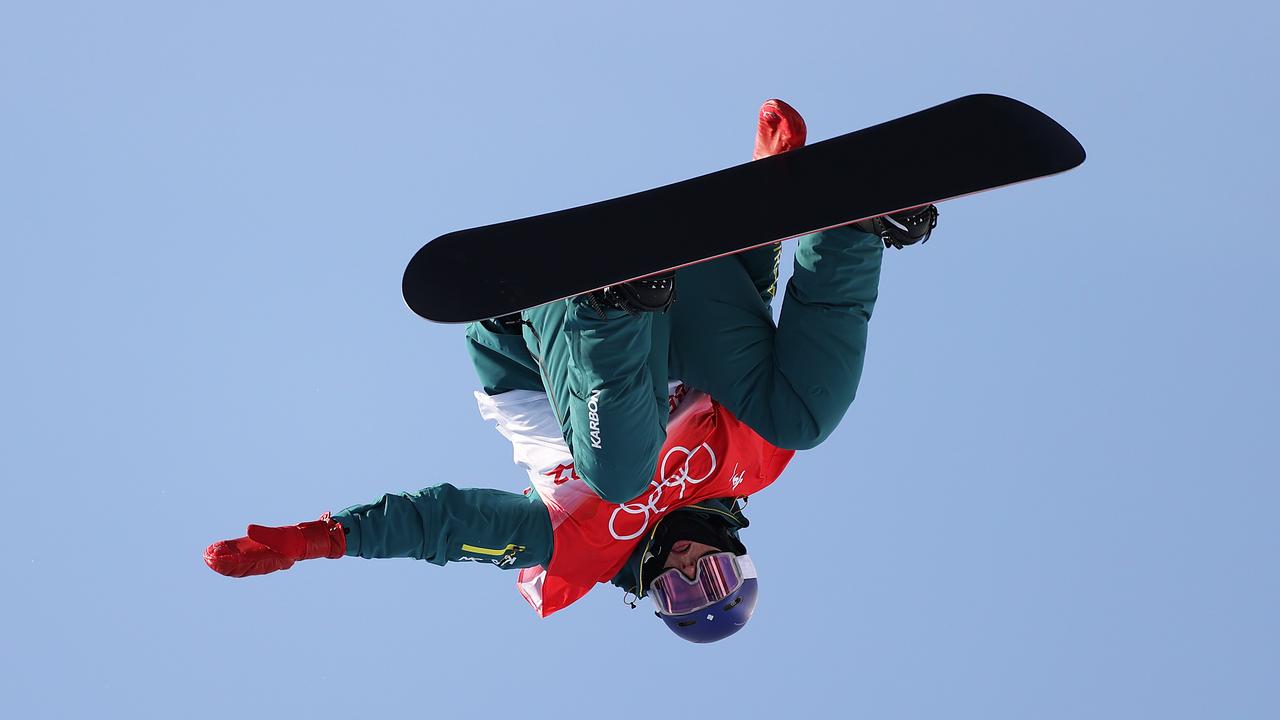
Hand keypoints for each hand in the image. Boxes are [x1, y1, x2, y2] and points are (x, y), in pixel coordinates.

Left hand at [205, 512, 345, 577]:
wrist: (312, 541)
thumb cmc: (299, 541)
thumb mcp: (282, 536)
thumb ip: (265, 534)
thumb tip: (248, 529)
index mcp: (267, 561)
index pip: (243, 564)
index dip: (227, 563)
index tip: (213, 559)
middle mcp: (262, 562)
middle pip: (238, 566)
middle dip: (222, 563)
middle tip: (206, 557)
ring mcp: (261, 557)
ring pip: (238, 562)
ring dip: (224, 559)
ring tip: (208, 555)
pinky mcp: (261, 551)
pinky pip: (243, 555)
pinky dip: (231, 553)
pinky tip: (220, 550)